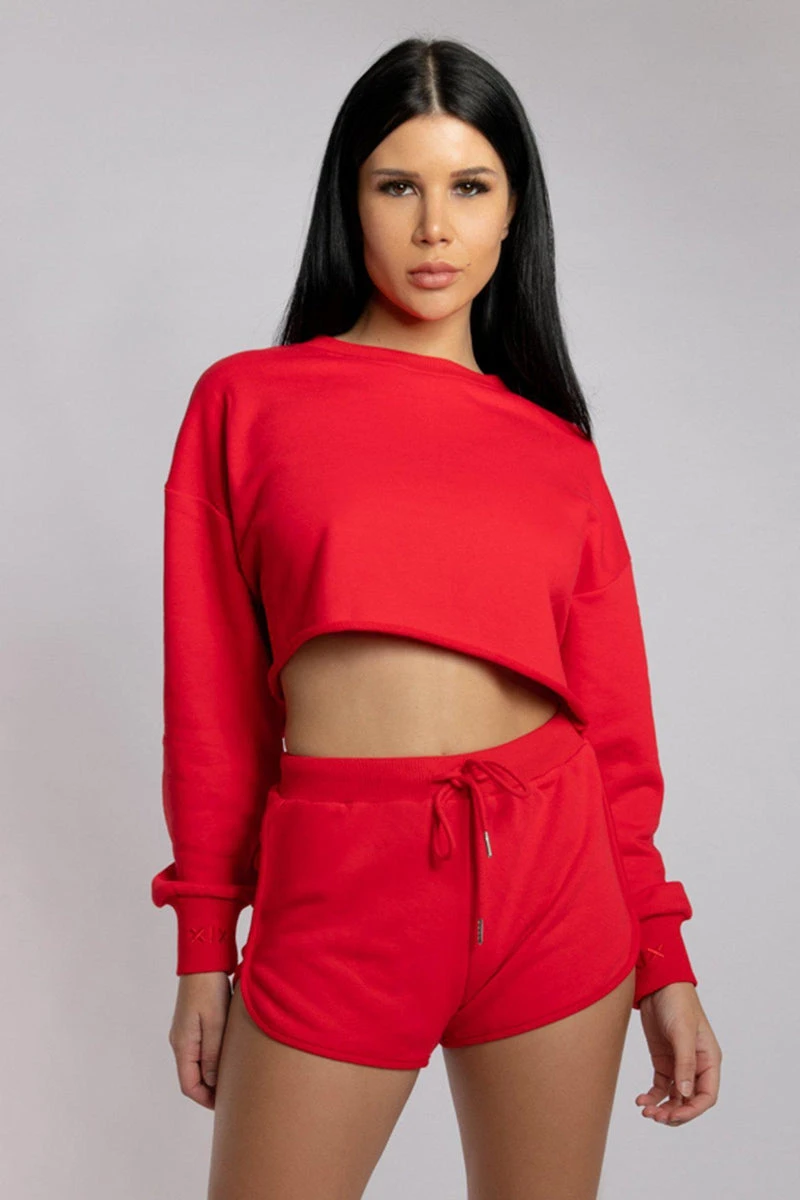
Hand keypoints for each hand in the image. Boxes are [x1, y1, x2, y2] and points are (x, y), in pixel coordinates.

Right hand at [168, 971, 232, 1109]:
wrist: (203, 960)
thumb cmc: (209, 990)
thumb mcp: (214, 1024)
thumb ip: (213, 1055)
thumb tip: (212, 1083)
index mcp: (182, 1045)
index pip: (189, 1085)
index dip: (206, 1099)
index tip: (224, 1106)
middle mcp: (180, 1042)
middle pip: (192, 1077)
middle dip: (210, 1090)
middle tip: (232, 1096)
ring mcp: (185, 1032)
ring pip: (196, 1064)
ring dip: (212, 1074)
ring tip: (233, 1079)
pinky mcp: (193, 1023)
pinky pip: (200, 1050)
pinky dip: (212, 1059)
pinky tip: (228, 1058)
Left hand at [636, 981, 721, 1125]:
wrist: (657, 984)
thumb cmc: (678, 1003)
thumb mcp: (682, 1032)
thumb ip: (685, 1063)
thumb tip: (685, 1094)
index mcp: (709, 1060)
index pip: (707, 1095)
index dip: (692, 1110)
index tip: (673, 1115)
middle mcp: (696, 1066)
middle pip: (690, 1100)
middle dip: (674, 1112)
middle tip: (655, 1117)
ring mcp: (678, 1064)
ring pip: (674, 1097)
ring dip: (662, 1107)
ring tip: (646, 1111)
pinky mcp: (662, 1060)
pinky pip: (660, 1086)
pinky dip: (652, 1096)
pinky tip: (641, 1100)